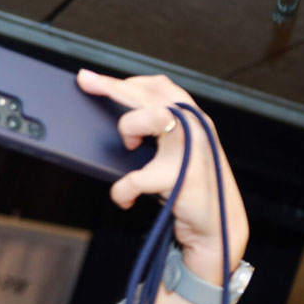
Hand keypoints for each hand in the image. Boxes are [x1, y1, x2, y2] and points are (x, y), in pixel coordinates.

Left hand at [75, 69, 248, 283]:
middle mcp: (194, 126)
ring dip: (127, 130)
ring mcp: (190, 150)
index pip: (159, 87)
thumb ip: (158, 132)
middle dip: (113, 87)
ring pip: (146, 119)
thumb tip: (114, 120)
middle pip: (148, 95)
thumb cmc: (190, 187)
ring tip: (128, 148)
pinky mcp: (181, 178)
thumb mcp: (177, 153)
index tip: (92, 78)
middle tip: (86, 83)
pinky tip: (125, 199)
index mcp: (192, 117)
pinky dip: (122, 191)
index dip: (125, 80)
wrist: (217, 225)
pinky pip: (134, 179)